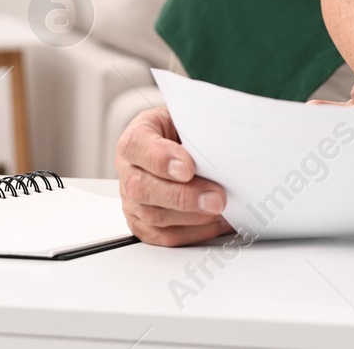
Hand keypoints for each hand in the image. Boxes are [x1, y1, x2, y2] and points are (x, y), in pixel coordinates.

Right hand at [115, 106, 231, 246]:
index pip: (137, 146)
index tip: (188, 168)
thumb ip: (197, 128)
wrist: (181, 143)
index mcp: (136, 138)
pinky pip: (164, 235)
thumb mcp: (188, 118)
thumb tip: (224, 143)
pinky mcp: (144, 222)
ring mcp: (133, 199)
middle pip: (142, 188)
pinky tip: (215, 222)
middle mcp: (129, 170)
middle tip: (215, 198)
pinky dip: (194, 232)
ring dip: (192, 217)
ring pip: (153, 216)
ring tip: (221, 210)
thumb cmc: (184, 130)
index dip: (160, 159)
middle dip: (183, 196)